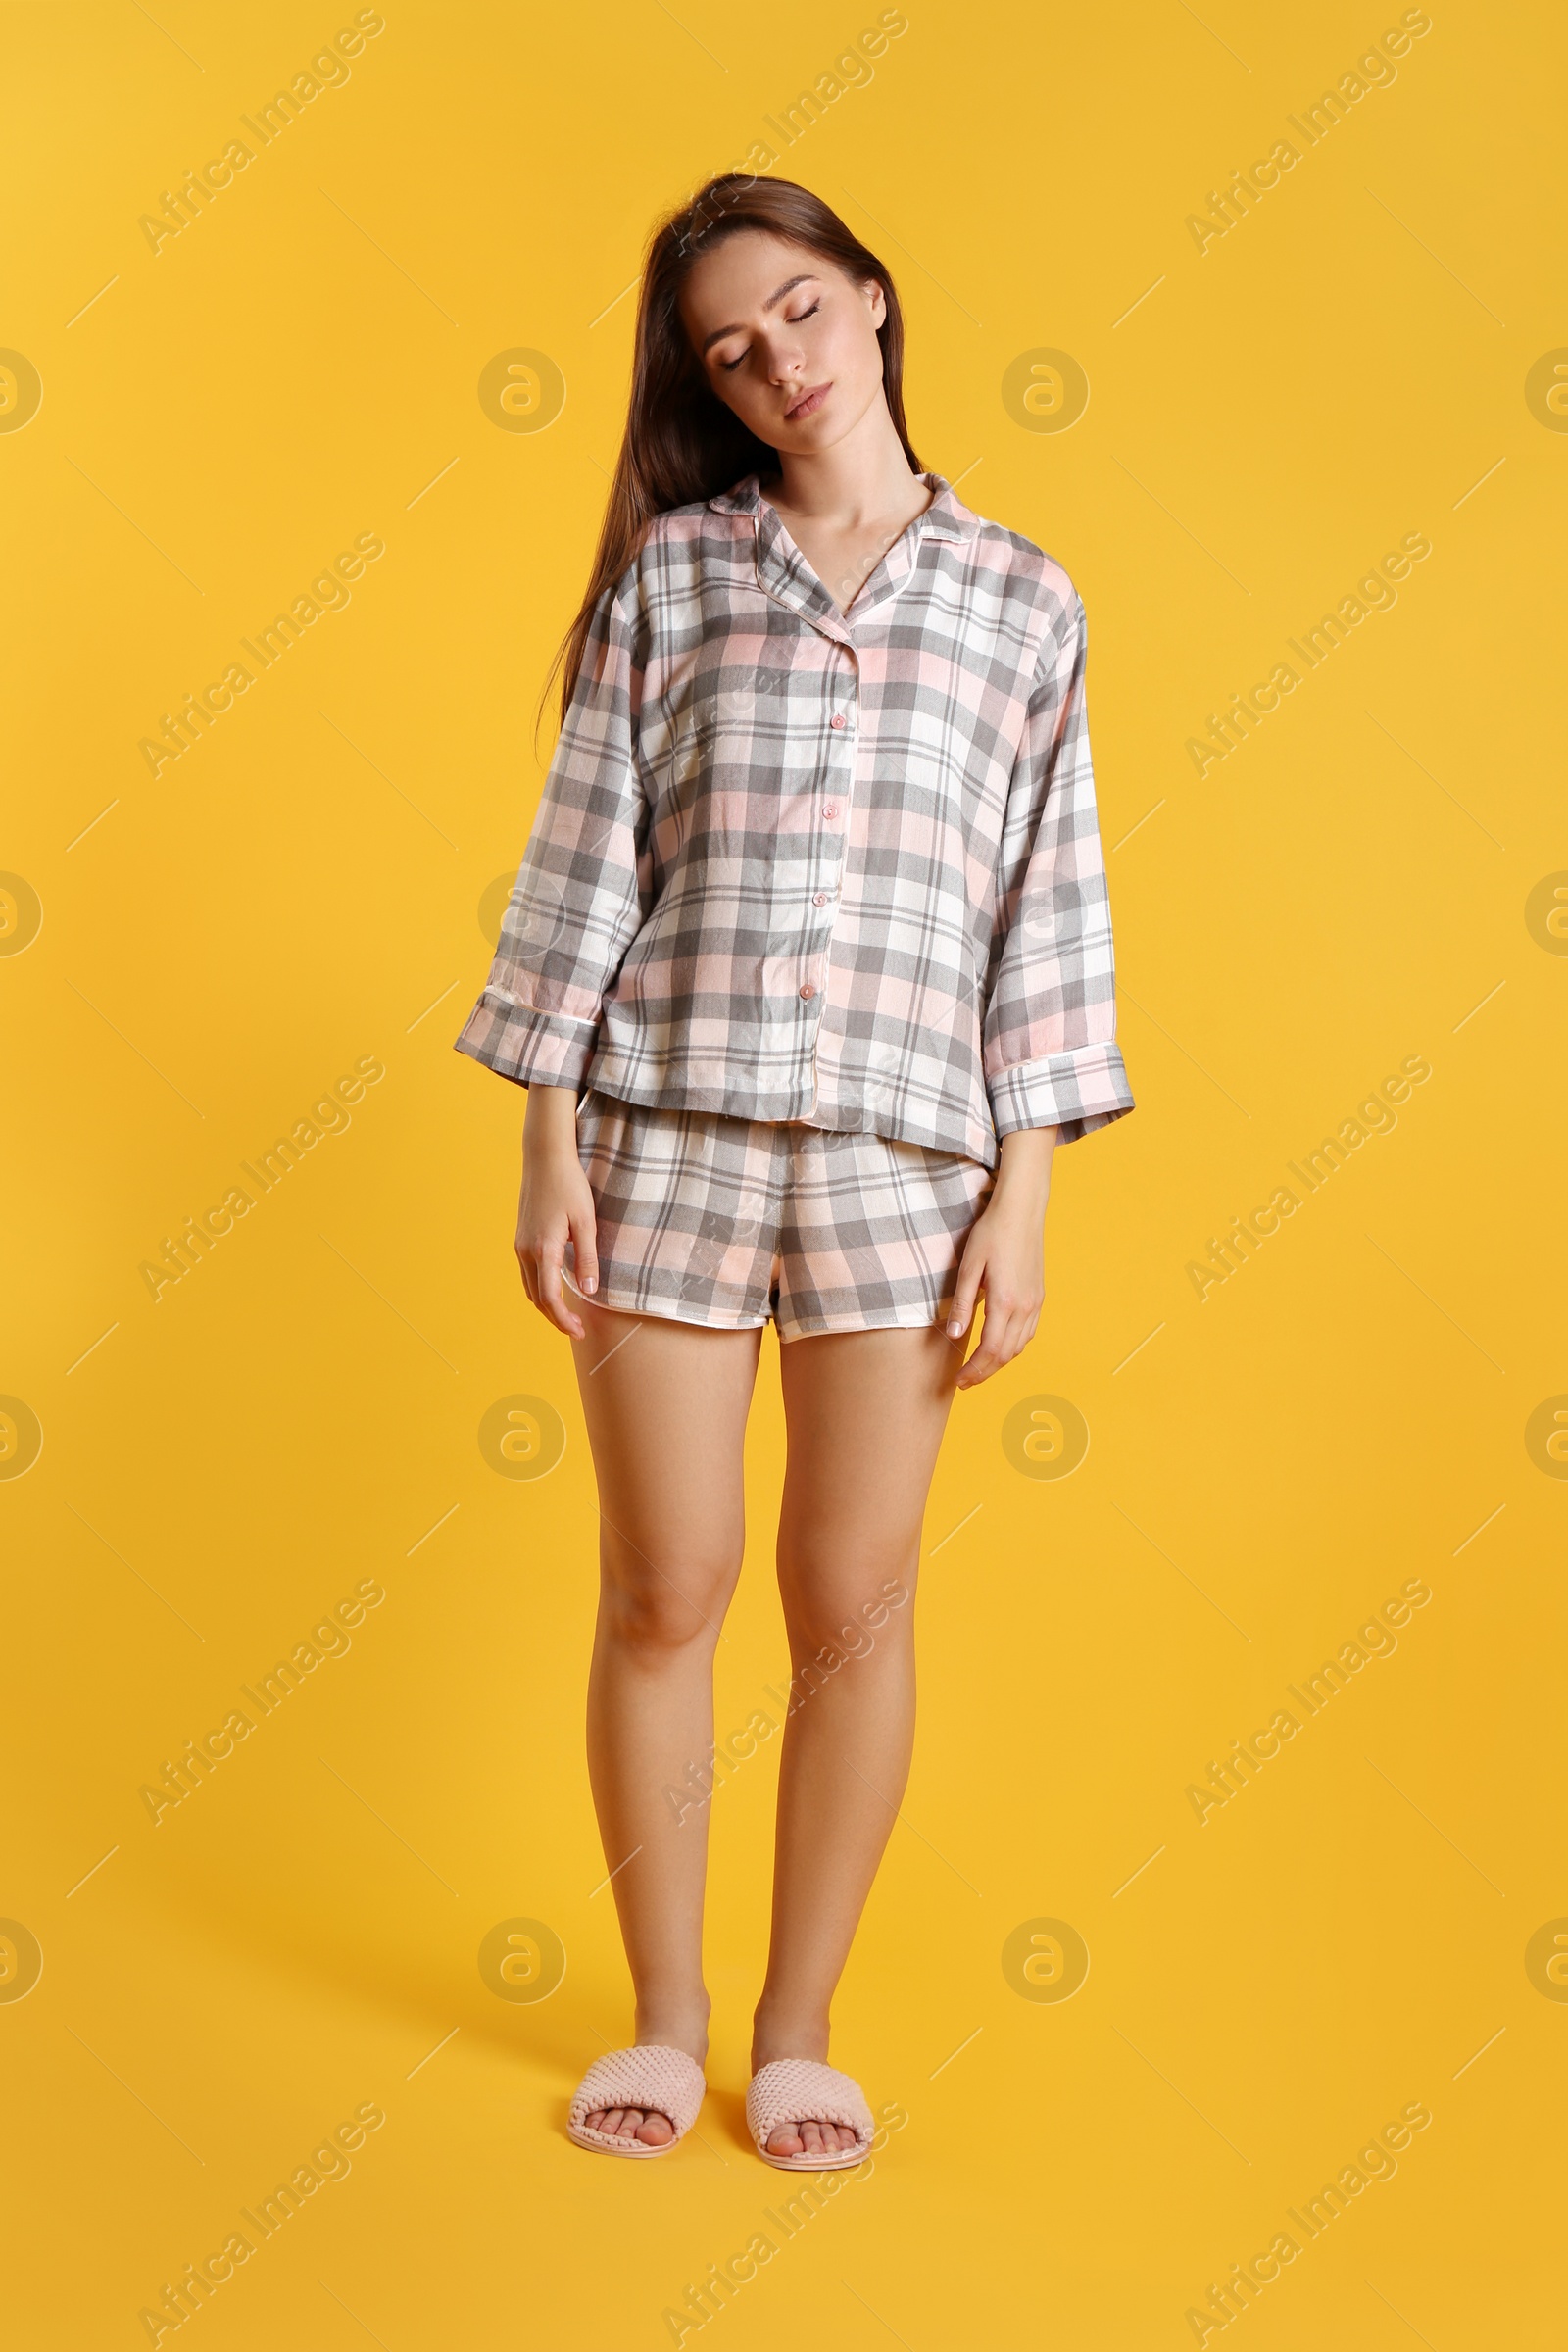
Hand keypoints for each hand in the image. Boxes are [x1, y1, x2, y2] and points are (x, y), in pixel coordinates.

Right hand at [515, 1085, 598, 1339]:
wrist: (545, 1158)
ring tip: (567, 1315)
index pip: (550, 1299)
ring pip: (529, 1287)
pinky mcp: (521, 1238)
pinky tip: (556, 1289)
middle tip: (577, 1330)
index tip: (579, 1333)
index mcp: (543, 1250)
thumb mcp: (587, 1222)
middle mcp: (526, 1251)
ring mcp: (520, 1245)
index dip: (563, 1321)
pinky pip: (528, 1274)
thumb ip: (588, 1259)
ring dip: (546, 1305)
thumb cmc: (570, 1186)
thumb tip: (589, 1292)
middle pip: (536, 1298)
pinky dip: (540, 1289)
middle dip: (555, 1318)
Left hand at [947, 1128, 1056, 1389]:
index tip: (959, 1381)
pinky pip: (1028, 1332)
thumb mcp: (968, 1267)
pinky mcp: (1039, 1295)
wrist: (1022, 1210)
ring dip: (1000, 1362)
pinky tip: (1000, 1346)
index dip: (974, 1371)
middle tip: (965, 1382)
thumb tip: (953, 1336)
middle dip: (985, 1372)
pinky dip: (1013, 1347)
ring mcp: (1035, 1302)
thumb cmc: (992, 1233)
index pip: (990, 1350)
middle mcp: (1025, 1307)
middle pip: (1006, 1354)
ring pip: (1020, 1346)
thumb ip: (961, 1304)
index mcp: (1005, 1302)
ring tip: (979, 1368)